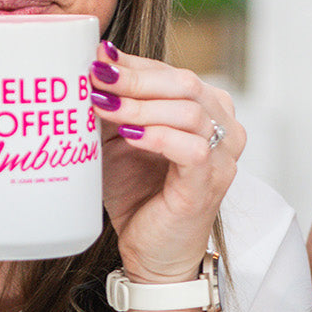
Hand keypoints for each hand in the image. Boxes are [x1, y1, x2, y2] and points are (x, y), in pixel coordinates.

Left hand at [90, 41, 244, 283]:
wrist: (153, 256)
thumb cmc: (139, 197)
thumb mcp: (121, 141)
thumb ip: (114, 108)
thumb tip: (87, 71)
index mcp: (208, 110)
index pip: (173, 74)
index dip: (135, 63)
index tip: (98, 56)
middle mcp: (224, 128)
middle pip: (185, 85)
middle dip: (135, 78)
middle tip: (95, 75)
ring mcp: (222, 157)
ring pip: (189, 112)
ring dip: (140, 105)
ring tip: (102, 104)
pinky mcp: (210, 183)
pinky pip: (193, 149)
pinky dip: (158, 136)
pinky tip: (129, 134)